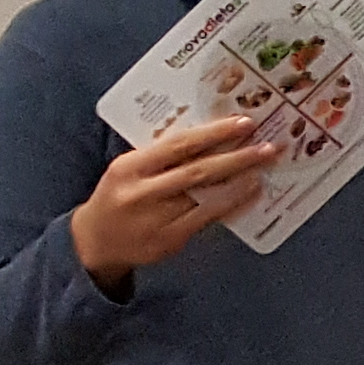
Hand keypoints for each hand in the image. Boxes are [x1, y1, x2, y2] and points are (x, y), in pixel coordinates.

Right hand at [70, 113, 281, 290]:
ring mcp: (155, 219)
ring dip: (241, 179)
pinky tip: (251, 190)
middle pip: (197, 171)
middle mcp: (141, 192)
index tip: (243, 122)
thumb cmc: (121, 195)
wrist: (95, 241)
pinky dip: (232, 203)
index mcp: (130, 167)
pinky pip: (207, 218)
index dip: (214, 133)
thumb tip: (214, 134)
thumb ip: (163, 155)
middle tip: (267, 145)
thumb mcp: (130, 169)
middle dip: (237, 156)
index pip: (178, 145)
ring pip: (206, 196)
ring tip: (265, 165)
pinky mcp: (169, 240)